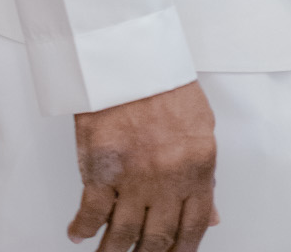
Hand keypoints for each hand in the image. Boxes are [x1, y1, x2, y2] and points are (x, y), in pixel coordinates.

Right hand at [68, 80, 218, 250]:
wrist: (131, 57)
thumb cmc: (165, 85)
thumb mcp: (200, 127)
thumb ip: (204, 175)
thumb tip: (211, 215)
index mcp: (198, 165)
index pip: (194, 226)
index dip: (182, 251)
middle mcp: (168, 176)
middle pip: (157, 239)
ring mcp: (134, 176)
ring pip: (123, 235)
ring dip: (113, 251)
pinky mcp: (102, 170)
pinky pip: (91, 216)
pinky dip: (82, 230)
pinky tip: (79, 233)